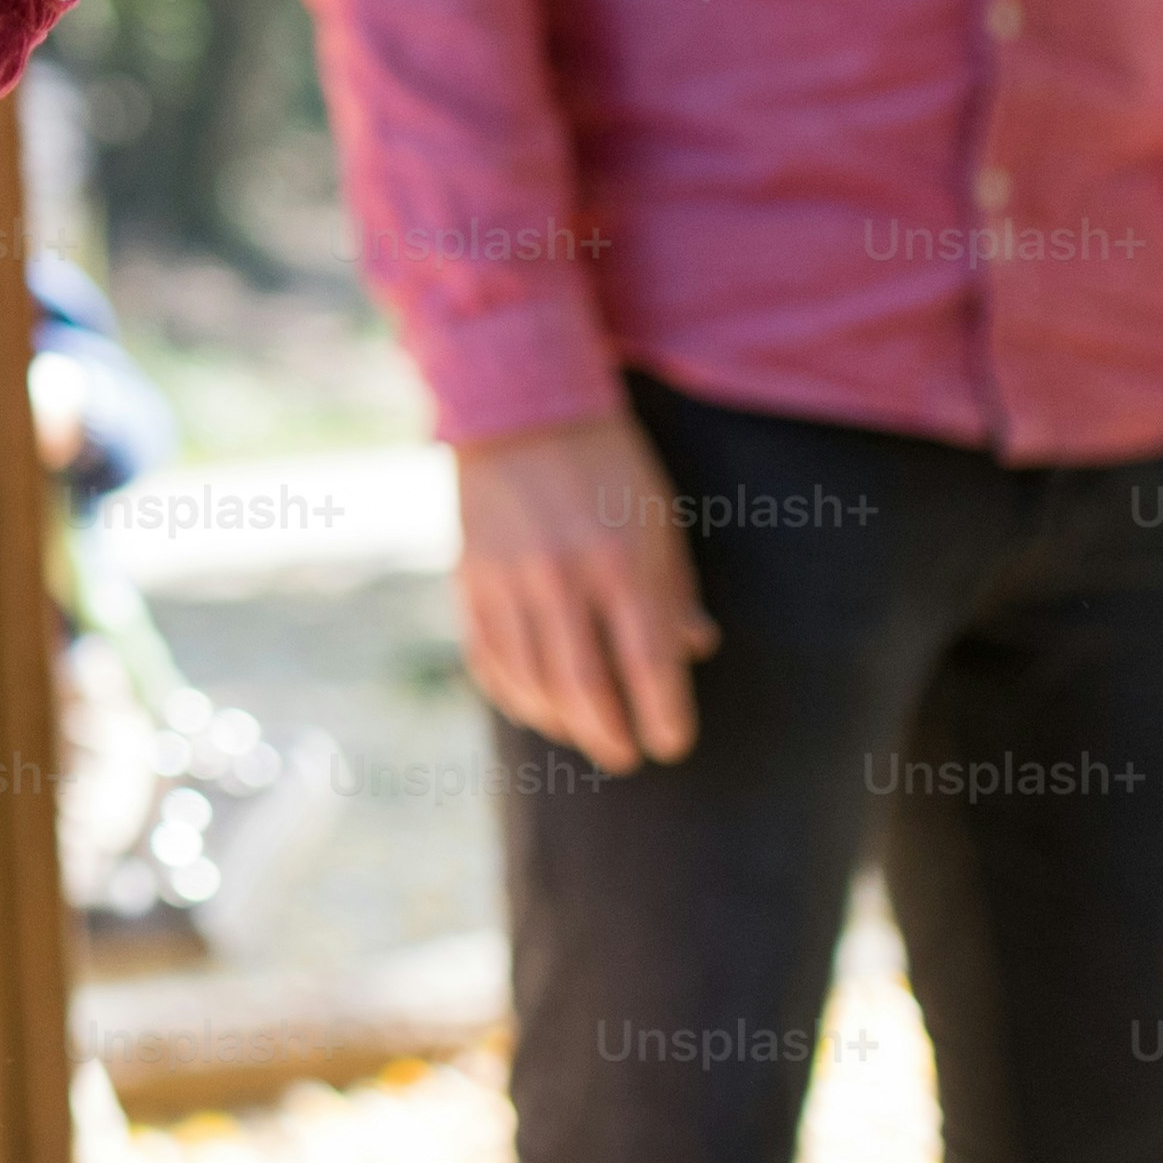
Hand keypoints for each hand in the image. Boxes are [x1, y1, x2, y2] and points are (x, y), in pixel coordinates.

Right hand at [449, 413, 716, 774]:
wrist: (520, 406)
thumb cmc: (607, 466)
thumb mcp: (658, 518)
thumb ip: (674, 588)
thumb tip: (694, 651)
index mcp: (620, 560)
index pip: (648, 664)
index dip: (664, 716)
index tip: (672, 742)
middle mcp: (562, 576)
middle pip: (585, 688)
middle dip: (611, 735)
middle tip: (627, 755)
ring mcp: (508, 580)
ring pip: (532, 682)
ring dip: (562, 721)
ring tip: (584, 733)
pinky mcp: (469, 579)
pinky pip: (488, 659)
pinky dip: (513, 693)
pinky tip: (536, 704)